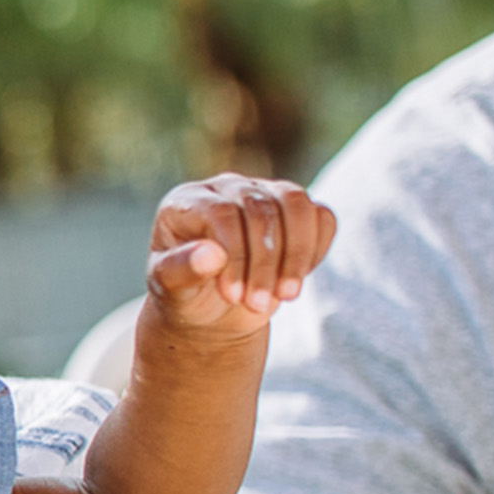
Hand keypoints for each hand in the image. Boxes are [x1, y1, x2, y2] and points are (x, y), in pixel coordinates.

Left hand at [146, 174, 336, 338]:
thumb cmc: (185, 294)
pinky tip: (295, 279)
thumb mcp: (171, 289)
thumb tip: (212, 255)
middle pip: (261, 211)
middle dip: (264, 264)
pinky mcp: (295, 208)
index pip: (222, 213)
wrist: (212, 306)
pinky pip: (322, 217)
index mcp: (188, 200)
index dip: (234, 255)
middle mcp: (227, 187)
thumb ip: (180, 270)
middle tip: (256, 304)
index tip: (234, 295)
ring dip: (296, 255)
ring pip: (297, 205)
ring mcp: (264, 191)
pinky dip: (316, 250)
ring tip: (284, 296)